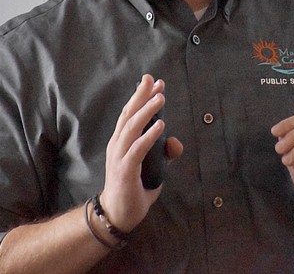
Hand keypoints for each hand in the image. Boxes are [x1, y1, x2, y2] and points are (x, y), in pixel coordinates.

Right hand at [100, 74, 183, 231]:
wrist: (118, 214)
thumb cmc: (134, 188)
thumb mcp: (154, 167)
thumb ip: (163, 153)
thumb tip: (176, 143)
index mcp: (122, 142)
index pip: (130, 114)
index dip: (141, 97)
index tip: (154, 82)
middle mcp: (117, 145)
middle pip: (128, 115)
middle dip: (141, 96)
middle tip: (152, 79)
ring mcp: (119, 157)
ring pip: (132, 128)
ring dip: (146, 111)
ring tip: (160, 98)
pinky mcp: (125, 171)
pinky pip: (137, 149)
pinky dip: (149, 136)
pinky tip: (161, 125)